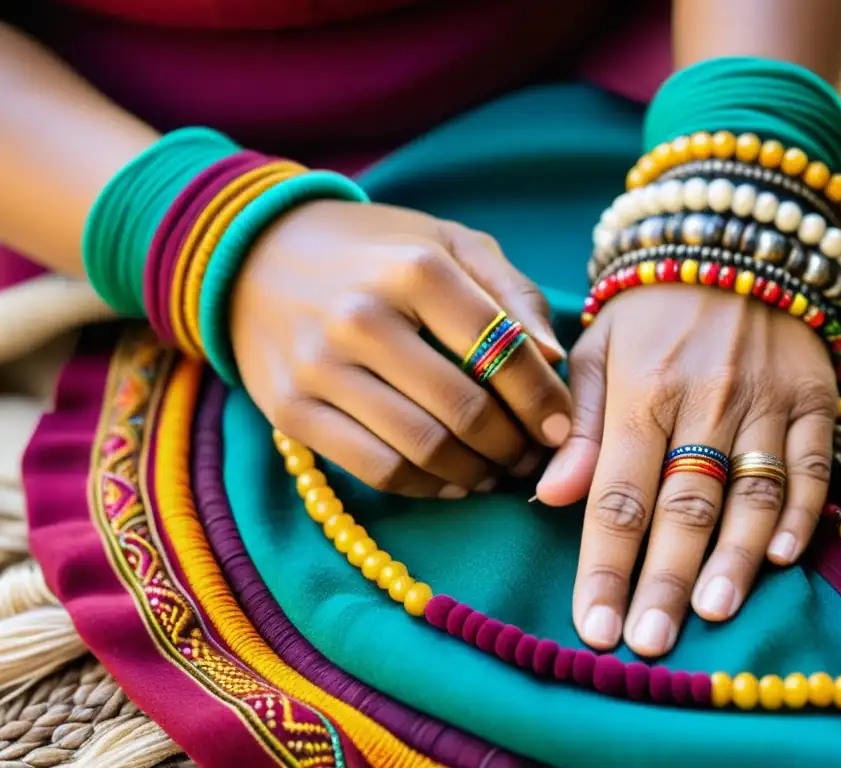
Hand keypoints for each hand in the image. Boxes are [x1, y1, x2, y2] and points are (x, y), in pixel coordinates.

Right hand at [231, 200, 571, 496]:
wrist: (255, 257)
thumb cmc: (374, 251)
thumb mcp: (447, 243)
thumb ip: (510, 291)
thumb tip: (554, 357)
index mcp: (414, 269)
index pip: (503, 349)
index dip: (545, 400)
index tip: (563, 428)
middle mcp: (362, 317)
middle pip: (466, 410)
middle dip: (515, 447)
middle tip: (533, 458)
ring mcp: (320, 368)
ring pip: (423, 449)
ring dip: (476, 474)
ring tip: (498, 472)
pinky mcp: (291, 410)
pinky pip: (376, 470)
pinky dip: (426, 486)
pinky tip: (451, 480)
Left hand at [537, 285, 836, 656]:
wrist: (730, 240)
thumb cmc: (647, 311)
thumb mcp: (595, 351)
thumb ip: (578, 427)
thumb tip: (549, 498)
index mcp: (641, 392)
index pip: (617, 495)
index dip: (604, 565)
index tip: (594, 627)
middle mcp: (705, 400)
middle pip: (683, 506)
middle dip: (663, 579)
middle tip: (648, 643)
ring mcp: (766, 401)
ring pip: (751, 494)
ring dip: (734, 559)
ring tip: (712, 614)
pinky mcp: (815, 398)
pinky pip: (813, 465)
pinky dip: (801, 514)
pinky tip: (783, 558)